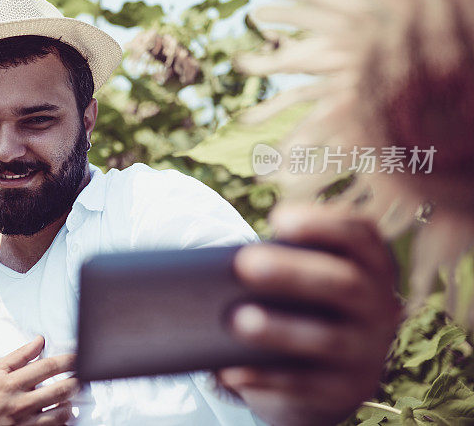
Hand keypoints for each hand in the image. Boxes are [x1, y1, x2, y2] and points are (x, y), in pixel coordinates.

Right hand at [0, 336, 76, 425]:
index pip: (47, 367)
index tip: (78, 357)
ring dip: (70, 403)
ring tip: (67, 398)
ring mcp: (25, 422)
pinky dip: (62, 421)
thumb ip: (20, 355)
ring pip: (61, 412)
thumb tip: (40, 340)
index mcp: (11, 383)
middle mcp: (19, 403)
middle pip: (60, 390)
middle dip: (76, 382)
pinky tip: (59, 414)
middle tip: (80, 378)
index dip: (67, 360)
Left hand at [219, 204, 401, 425]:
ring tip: (237, 320)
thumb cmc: (301, 306)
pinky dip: (265, 376)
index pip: (359, 234)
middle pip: (346, 284)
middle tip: (244, 263)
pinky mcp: (348, 391)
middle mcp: (379, 306)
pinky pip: (305, 385)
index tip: (278, 218)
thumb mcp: (303, 280)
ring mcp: (368, 352)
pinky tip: (230, 370)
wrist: (325, 377)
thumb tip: (230, 264)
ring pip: (327, 339)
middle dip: (293, 272)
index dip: (323, 223)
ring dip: (279, 329)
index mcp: (370, 265)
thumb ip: (282, 264)